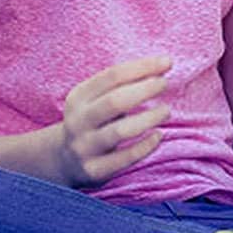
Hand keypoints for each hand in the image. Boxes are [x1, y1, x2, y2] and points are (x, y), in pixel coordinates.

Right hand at [58, 56, 171, 186]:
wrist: (66, 160)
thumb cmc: (95, 119)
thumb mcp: (97, 98)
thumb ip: (123, 83)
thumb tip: (163, 65)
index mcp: (78, 97)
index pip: (112, 75)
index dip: (142, 67)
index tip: (167, 62)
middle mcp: (78, 121)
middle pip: (115, 101)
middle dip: (145, 89)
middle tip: (164, 84)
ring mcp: (85, 147)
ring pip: (120, 131)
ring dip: (148, 118)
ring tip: (166, 110)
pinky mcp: (94, 170)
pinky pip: (124, 158)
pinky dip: (145, 146)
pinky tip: (158, 135)